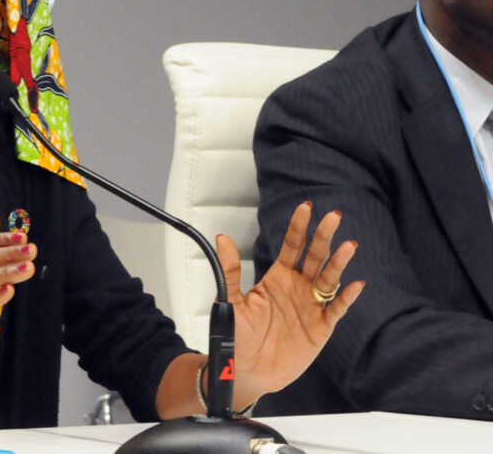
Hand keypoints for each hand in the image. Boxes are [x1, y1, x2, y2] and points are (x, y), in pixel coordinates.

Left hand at [222, 201, 363, 406]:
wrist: (246, 371)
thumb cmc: (238, 336)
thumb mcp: (230, 301)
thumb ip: (230, 270)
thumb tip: (222, 238)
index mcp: (278, 278)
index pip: (292, 247)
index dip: (299, 228)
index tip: (305, 208)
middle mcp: (298, 288)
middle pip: (315, 257)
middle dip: (324, 237)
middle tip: (333, 217)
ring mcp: (311, 307)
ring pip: (329, 280)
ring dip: (339, 263)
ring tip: (349, 245)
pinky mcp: (320, 328)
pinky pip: (336, 310)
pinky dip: (346, 298)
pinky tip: (356, 284)